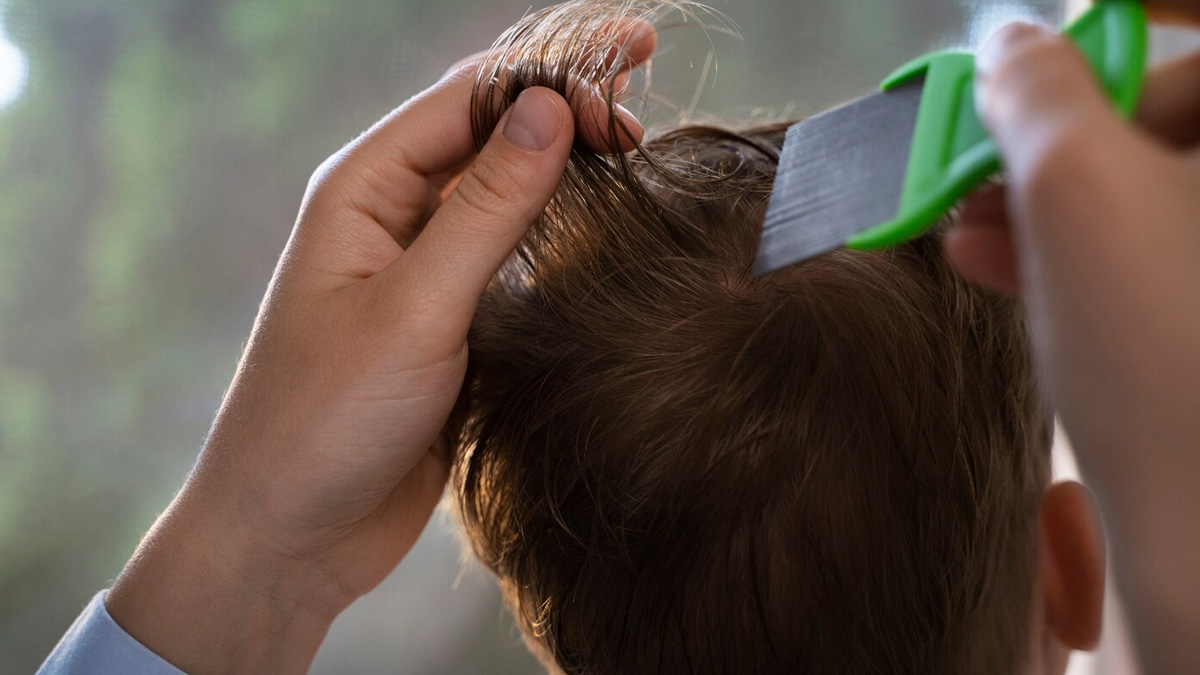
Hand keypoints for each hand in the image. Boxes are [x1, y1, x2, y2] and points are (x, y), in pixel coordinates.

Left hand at [104, 22, 655, 674]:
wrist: (290, 535)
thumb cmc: (324, 421)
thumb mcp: (413, 309)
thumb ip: (485, 209)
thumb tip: (550, 109)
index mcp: (364, 189)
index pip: (469, 99)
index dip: (552, 76)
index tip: (630, 68)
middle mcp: (392, 217)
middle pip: (490, 135)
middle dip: (564, 111)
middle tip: (642, 120)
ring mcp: (422, 270)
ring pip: (505, 194)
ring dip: (564, 170)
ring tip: (635, 157)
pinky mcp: (449, 323)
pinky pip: (509, 256)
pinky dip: (555, 233)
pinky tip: (598, 231)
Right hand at [943, 6, 1199, 672]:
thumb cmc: (1159, 347)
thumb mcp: (1068, 187)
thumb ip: (1031, 91)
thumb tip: (1011, 46)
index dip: (1132, 8)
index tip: (1052, 32)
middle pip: (1180, 102)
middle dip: (1062, 125)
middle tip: (979, 159)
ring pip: (1157, 184)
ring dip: (1049, 195)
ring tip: (963, 229)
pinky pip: (1158, 248)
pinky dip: (1080, 247)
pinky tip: (999, 266)